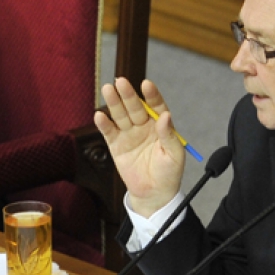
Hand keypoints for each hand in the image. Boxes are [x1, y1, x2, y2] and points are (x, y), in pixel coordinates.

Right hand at [94, 77, 184, 216]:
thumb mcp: (174, 155)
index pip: (156, 106)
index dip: (151, 95)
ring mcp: (129, 135)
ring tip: (108, 89)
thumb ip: (169, 135)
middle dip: (128, 95)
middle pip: (135, 107)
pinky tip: (100, 115)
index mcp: (161, 126)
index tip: (146, 84)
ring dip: (114, 103)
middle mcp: (144, 126)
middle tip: (121, 81)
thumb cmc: (169, 173)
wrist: (154, 193)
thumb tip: (165, 115)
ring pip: (121, 115)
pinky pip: (109, 132)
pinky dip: (104, 124)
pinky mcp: (116, 145)